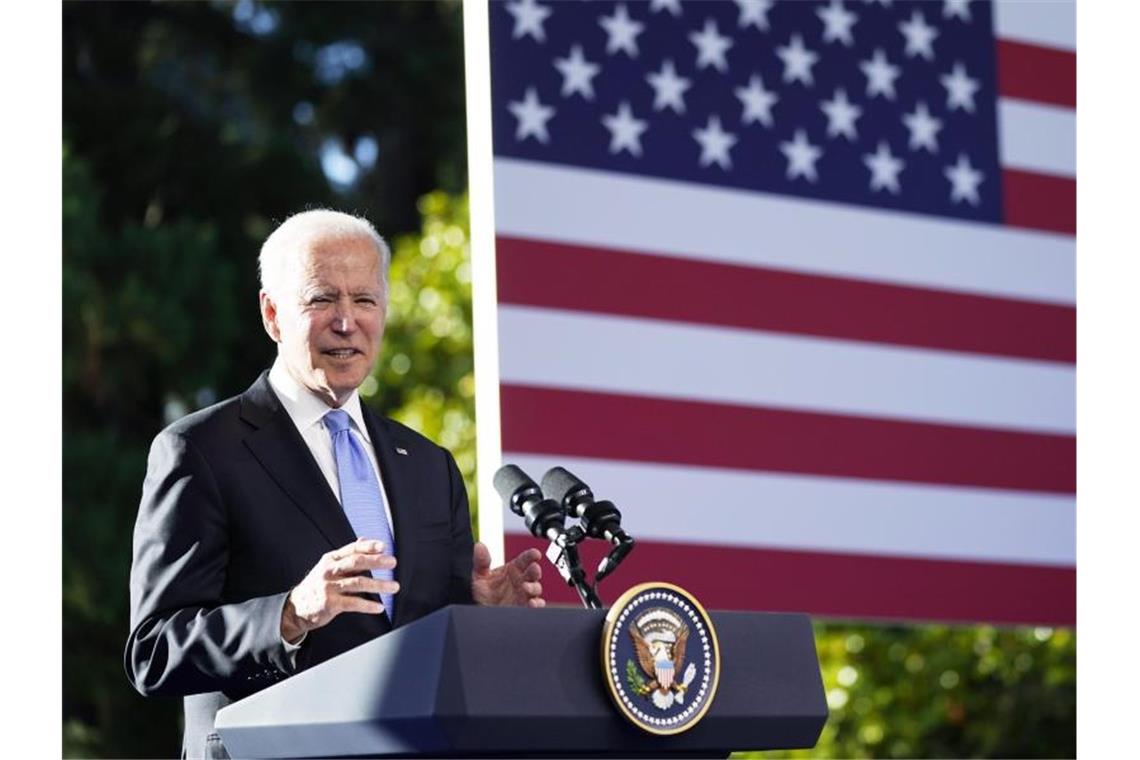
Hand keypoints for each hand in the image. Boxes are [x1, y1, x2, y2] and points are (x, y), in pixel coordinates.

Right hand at [281, 538, 397, 642]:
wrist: (297, 607)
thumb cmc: (318, 585)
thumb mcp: (329, 566)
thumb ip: (348, 555)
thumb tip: (366, 540)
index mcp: (331, 559)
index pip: (351, 549)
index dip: (368, 546)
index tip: (383, 546)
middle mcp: (329, 571)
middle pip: (356, 563)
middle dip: (376, 562)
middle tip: (392, 562)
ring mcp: (329, 587)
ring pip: (358, 583)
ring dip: (379, 585)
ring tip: (394, 587)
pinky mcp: (330, 604)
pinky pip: (353, 604)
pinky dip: (368, 605)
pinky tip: (379, 607)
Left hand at [470, 542, 544, 607]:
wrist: (482, 613)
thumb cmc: (484, 594)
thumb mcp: (480, 576)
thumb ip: (481, 561)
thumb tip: (479, 546)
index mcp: (513, 569)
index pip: (525, 559)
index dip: (531, 555)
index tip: (535, 553)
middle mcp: (521, 580)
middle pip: (533, 573)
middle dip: (535, 570)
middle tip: (534, 569)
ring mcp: (524, 594)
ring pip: (536, 588)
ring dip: (533, 587)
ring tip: (526, 587)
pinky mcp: (525, 607)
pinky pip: (536, 605)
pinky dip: (536, 604)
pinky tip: (532, 603)